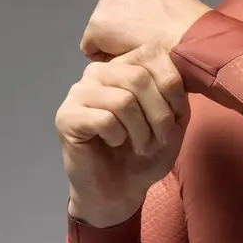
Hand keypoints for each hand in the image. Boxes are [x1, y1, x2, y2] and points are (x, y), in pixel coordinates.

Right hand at [55, 47, 189, 227]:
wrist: (121, 189)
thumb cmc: (147, 151)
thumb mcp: (175, 119)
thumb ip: (176, 91)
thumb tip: (173, 75)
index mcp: (125, 64)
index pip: (153, 53)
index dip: (172, 88)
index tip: (175, 118)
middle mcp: (99, 71)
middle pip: (139, 77)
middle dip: (159, 115)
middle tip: (158, 139)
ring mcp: (79, 91)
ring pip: (123, 100)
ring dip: (141, 131)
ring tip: (140, 145)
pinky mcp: (66, 116)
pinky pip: (104, 119)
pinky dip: (119, 137)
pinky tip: (114, 143)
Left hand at [80, 0, 210, 61]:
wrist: (190, 43)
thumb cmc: (193, 28)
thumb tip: (145, 19)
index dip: (138, 12)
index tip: (152, 26)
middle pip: (112, 4)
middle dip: (122, 20)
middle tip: (144, 39)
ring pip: (101, 25)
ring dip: (114, 38)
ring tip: (139, 49)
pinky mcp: (98, 24)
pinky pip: (92, 47)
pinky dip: (106, 56)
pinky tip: (129, 58)